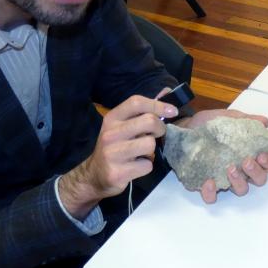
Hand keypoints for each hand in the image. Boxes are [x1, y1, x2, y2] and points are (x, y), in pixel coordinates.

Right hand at [58, 94, 177, 218]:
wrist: (95, 175)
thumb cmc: (114, 147)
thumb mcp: (122, 126)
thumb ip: (143, 111)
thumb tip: (166, 92)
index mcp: (112, 118)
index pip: (136, 102)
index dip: (157, 104)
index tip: (172, 111)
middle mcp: (110, 133)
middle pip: (149, 121)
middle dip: (160, 128)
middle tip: (156, 135)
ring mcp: (113, 153)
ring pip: (150, 144)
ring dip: (151, 150)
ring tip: (142, 153)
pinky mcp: (117, 172)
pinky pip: (147, 165)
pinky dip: (146, 166)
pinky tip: (136, 166)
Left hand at [176, 109, 267, 203]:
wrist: (184, 127)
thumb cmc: (208, 125)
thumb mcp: (227, 118)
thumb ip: (246, 120)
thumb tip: (265, 122)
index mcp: (248, 154)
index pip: (266, 164)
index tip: (261, 155)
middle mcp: (240, 169)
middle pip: (258, 180)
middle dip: (256, 173)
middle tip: (246, 161)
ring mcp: (224, 179)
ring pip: (240, 190)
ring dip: (239, 182)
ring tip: (230, 169)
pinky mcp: (205, 185)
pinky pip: (212, 197)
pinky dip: (212, 193)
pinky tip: (209, 182)